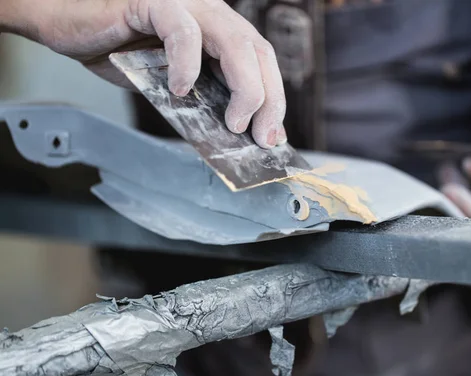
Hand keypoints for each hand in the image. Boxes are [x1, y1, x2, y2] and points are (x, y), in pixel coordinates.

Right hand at [1, 0, 285, 147]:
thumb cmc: (118, 50)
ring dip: (243, 87)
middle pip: (258, 51)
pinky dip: (187, 64)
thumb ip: (200, 97)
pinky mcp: (153, 3)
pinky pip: (181, 31)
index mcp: (218, 29)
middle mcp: (209, 12)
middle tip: (261, 137)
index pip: (261, 59)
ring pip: (233, 42)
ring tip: (233, 123)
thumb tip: (231, 133)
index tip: (273, 135)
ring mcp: (185, 4)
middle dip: (267, 99)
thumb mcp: (170, 81)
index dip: (274, 96)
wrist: (67, 22)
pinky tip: (181, 89)